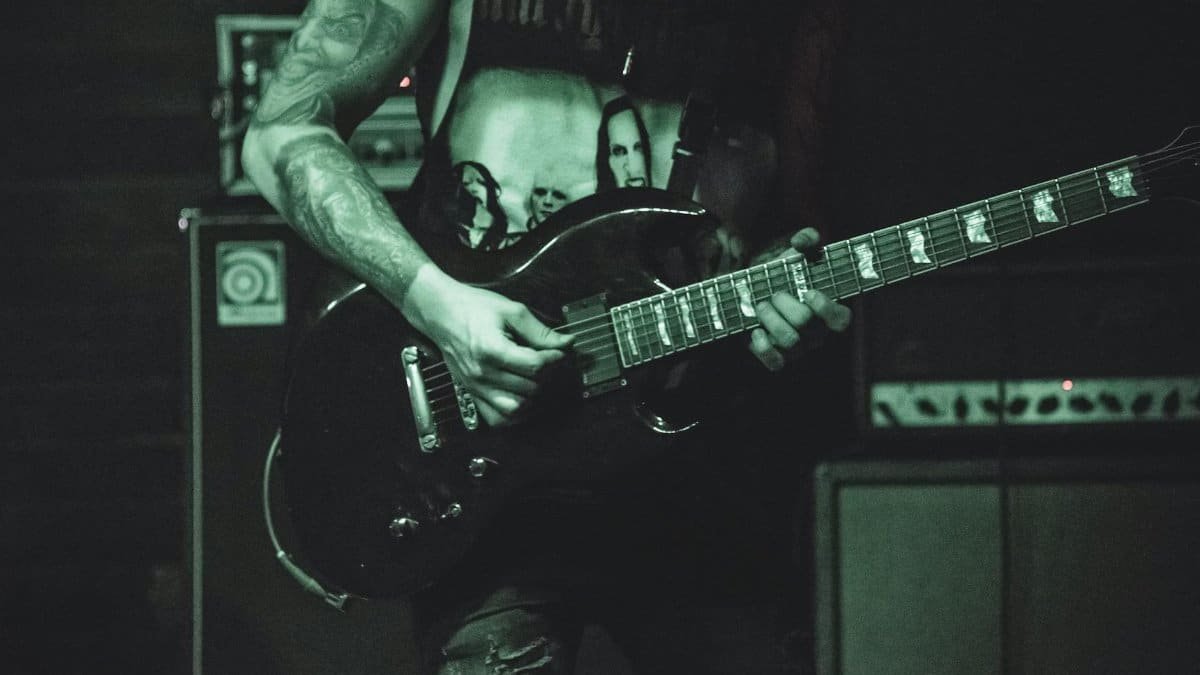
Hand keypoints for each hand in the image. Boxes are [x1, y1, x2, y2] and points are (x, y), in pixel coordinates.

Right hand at [402, 266, 572, 425]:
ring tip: (537, 379)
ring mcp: (476, 387)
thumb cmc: (472, 308)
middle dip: (548, 375)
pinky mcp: (472, 393)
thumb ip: (539, 331)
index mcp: (492, 350)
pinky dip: (514, 414)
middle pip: (529, 387)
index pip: (535, 366)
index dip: (555, 359)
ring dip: (534, 396)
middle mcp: (482, 373)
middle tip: (551, 362)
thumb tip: (565, 343)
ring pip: (516, 408)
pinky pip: (497, 418)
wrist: (440, 313)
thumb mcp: (510, 310)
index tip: (560, 351)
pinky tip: (523, 398)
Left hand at [748, 228, 851, 370]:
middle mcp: (817, 333)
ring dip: (772, 320)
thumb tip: (802, 240)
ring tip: (761, 305)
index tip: (808, 292)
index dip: (826, 308)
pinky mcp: (777, 358)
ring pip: (790, 341)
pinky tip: (755, 331)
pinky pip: (775, 363)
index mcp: (828, 311)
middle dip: (787, 306)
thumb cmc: (784, 273)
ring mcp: (798, 348)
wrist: (755, 293)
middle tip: (774, 293)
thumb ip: (806, 240)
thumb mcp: (795, 254)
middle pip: (807, 324)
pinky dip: (764, 347)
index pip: (840, 319)